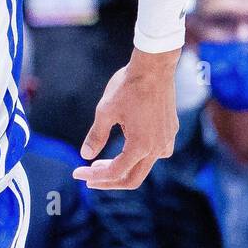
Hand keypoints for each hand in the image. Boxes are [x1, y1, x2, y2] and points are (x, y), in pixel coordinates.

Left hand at [73, 48, 178, 189]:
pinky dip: (140, 157)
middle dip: (108, 181)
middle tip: (89, 177)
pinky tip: (128, 147)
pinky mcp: (170, 131)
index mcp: (140, 146)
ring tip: (104, 161)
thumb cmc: (127, 86)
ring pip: (145, 167)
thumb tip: (85, 155)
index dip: (94, 175)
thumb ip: (96, 136)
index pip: (115, 173)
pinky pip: (157, 153)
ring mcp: (166, 140)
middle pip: (132, 179)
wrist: (154, 66)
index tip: (77, 172)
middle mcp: (157, 148)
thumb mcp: (105, 111)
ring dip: (124, 169)